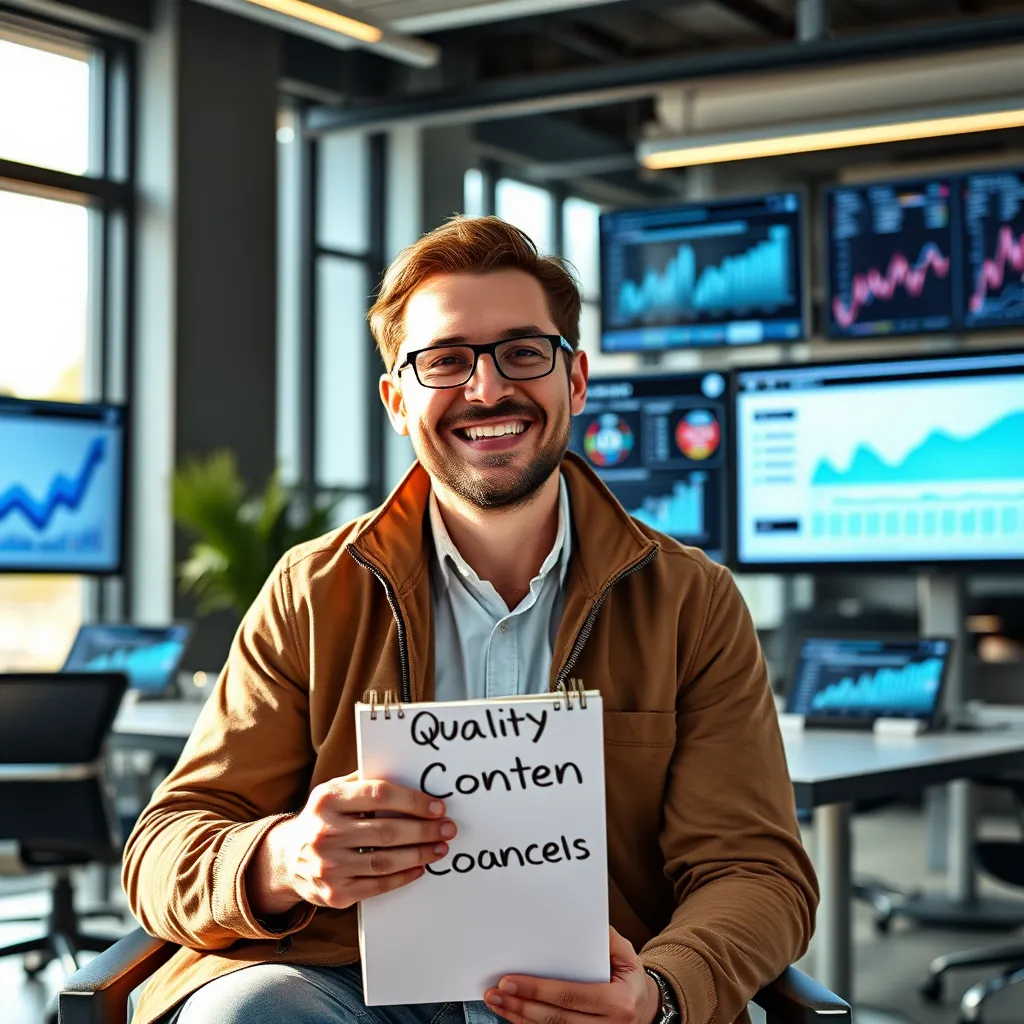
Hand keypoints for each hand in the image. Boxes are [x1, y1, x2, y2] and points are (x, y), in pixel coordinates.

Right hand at [246, 772, 455, 917]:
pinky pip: (377, 885)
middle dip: (424, 830)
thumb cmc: (322, 818)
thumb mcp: (333, 791)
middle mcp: (325, 833)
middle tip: (447, 828)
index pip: (379, 795)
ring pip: (385, 861)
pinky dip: (403, 877)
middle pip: (387, 831)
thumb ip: (363, 781)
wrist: (286, 859)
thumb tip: (409, 773)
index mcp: (328, 800)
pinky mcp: (335, 893)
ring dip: (420, 855)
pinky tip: (420, 868)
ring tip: (440, 848)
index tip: (437, 807)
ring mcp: (329, 866)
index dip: (413, 801)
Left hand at [484, 928, 660, 1023]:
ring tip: (497, 1002)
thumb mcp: (625, 955)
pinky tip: (513, 1014)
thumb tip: (579, 923)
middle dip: (522, 1004)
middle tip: (496, 991)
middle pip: (556, 1018)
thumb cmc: (630, 978)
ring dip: (520, 1017)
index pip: (571, 995)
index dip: (538, 989)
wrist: (646, 1009)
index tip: (511, 980)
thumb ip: (605, 939)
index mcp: (618, 1001)